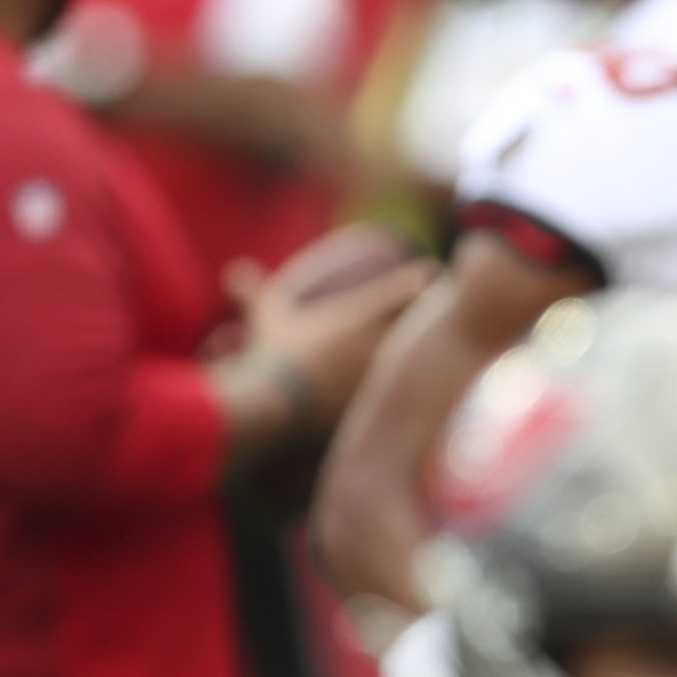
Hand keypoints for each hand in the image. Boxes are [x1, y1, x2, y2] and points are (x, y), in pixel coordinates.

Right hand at [228, 224, 433, 430]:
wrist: (275, 402)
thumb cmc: (271, 354)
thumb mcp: (264, 319)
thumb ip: (254, 294)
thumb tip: (235, 270)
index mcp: (355, 319)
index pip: (396, 292)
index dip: (416, 279)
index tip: (432, 271)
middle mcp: (374, 345)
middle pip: (413, 327)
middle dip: (423, 317)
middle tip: (442, 308)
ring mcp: (376, 377)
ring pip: (408, 361)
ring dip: (416, 354)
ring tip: (434, 351)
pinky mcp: (371, 405)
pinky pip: (391, 394)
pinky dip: (400, 390)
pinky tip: (412, 394)